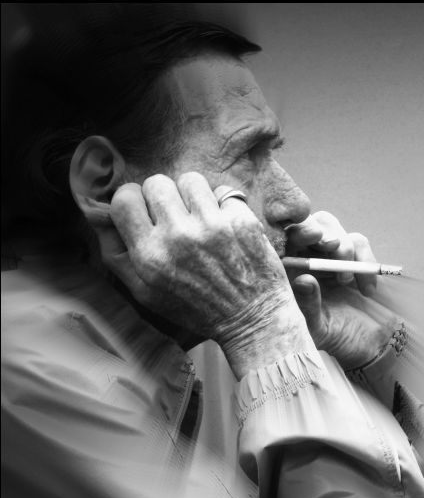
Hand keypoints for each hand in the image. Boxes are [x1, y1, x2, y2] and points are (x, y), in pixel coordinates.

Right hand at [99, 172, 312, 376]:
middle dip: (162, 195)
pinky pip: (222, 191)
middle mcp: (178, 236)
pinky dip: (223, 204)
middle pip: (156, 182)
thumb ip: (116, 255)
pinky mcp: (241, 220)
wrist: (252, 318)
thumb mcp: (146, 293)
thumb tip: (97, 216)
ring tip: (200, 216)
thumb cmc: (197, 308)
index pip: (123, 198)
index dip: (132, 199)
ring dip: (193, 195)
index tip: (144, 209)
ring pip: (189, 180)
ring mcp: (212, 225)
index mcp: (149, 255)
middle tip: (175, 215)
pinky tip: (225, 224)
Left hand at [285, 211, 400, 368]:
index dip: (294, 232)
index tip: (313, 235)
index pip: (281, 241)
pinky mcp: (354, 257)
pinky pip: (359, 243)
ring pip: (334, 228)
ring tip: (347, 281)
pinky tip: (367, 289)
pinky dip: (366, 262)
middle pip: (308, 225)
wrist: (367, 347)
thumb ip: (308, 305)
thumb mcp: (316, 329)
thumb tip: (303, 280)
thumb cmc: (332, 340)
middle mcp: (304, 259)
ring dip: (344, 248)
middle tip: (333, 245)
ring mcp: (329, 256)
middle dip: (322, 231)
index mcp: (286, 273)